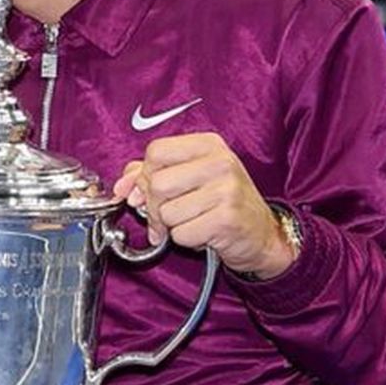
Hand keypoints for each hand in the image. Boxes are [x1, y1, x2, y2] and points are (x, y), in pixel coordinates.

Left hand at [110, 132, 297, 278]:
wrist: (262, 233)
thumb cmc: (223, 202)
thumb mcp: (191, 177)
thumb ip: (152, 174)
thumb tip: (123, 187)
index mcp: (208, 144)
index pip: (156, 151)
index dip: (144, 176)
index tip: (146, 192)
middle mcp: (220, 162)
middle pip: (157, 183)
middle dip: (154, 207)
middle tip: (167, 216)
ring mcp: (226, 190)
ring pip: (167, 212)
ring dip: (172, 226)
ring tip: (193, 222)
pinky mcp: (227, 219)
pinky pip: (182, 234)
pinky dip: (186, 240)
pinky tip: (203, 233)